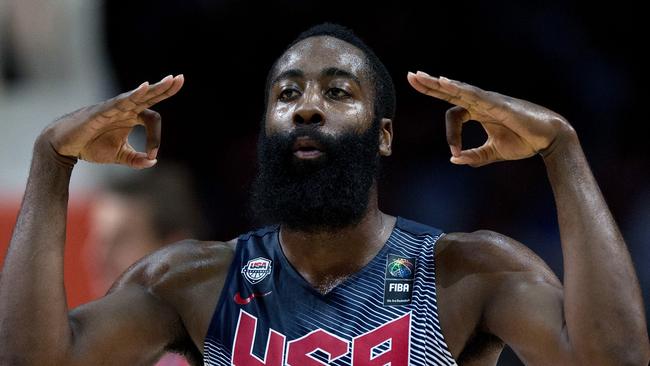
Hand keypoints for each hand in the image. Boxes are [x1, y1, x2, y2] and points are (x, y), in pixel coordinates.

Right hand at [41, 74, 183, 168]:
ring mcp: (113, 107)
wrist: (64, 146)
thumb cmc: (90, 146)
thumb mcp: (119, 156)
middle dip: (165, 88)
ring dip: (154, 89)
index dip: (156, 138)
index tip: (153, 155)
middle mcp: (124, 108)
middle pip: (149, 96)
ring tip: (171, 80)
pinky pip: (120, 101)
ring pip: (137, 95)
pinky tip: (145, 88)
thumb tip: (154, 162)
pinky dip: (132, 95)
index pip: (152, 118)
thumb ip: (136, 159)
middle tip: (181, 78)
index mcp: (130, 117)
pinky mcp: (102, 110)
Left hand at [407, 71, 574, 166]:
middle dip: (430, 85)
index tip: (455, 153)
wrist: (549, 138)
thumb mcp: (493, 152)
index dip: (451, 136)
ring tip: (420, 77)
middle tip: (411, 76)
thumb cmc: (524, 142)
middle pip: (450, 91)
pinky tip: (445, 83)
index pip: (454, 114)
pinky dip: (459, 89)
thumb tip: (454, 160)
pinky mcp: (497, 103)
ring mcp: (488, 100)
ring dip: (438, 84)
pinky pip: (474, 94)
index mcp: (479, 111)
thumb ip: (474, 156)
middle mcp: (481, 102)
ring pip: (458, 89)